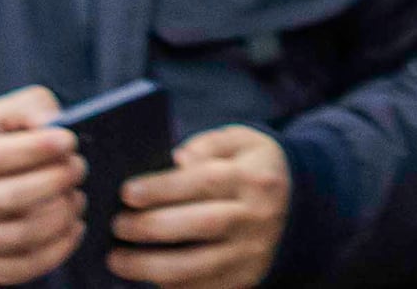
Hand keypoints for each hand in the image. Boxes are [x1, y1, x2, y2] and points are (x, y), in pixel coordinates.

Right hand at [0, 89, 82, 286]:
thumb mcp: (1, 116)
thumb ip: (28, 108)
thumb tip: (50, 123)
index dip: (35, 150)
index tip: (70, 141)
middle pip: (9, 200)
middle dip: (55, 182)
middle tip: (79, 168)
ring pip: (19, 237)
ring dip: (60, 216)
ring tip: (77, 197)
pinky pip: (21, 268)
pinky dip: (56, 250)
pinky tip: (73, 227)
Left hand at [108, 126, 291, 288]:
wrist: (299, 206)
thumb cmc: (254, 169)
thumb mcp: (242, 142)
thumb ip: (209, 144)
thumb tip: (178, 160)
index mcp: (254, 177)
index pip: (206, 181)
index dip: (163, 188)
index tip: (127, 193)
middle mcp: (256, 216)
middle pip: (201, 224)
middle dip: (151, 227)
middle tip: (117, 225)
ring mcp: (250, 252)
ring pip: (196, 266)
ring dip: (150, 266)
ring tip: (117, 259)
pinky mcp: (243, 278)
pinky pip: (201, 288)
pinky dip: (168, 285)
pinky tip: (143, 275)